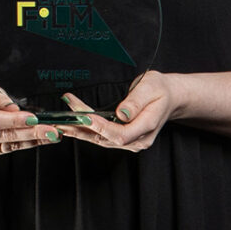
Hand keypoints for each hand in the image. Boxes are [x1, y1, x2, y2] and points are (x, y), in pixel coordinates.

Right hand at [0, 81, 60, 155]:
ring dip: (33, 141)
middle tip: (54, 130)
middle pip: (4, 135)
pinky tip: (40, 140)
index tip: (34, 118)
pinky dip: (25, 145)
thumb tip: (18, 111)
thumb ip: (1, 99)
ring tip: (54, 135)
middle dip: (32, 133)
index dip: (14, 121)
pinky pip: (7, 149)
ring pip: (8, 145)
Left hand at [58, 70, 178, 151]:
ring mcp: (130, 142)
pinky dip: (86, 130)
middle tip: (63, 119)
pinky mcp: (122, 139)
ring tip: (60, 123)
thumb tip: (123, 113)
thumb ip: (137, 101)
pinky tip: (72, 125)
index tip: (84, 117)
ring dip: (80, 131)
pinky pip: (102, 136)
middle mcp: (138, 140)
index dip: (101, 127)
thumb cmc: (160, 90)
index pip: (120, 134)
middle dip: (82, 129)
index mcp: (147, 127)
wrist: (169, 97)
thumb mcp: (152, 87)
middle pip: (106, 139)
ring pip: (101, 139)